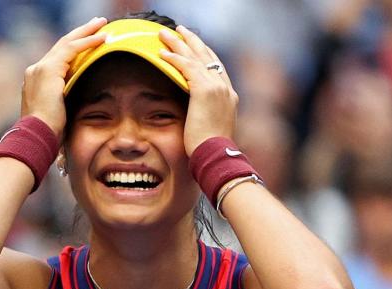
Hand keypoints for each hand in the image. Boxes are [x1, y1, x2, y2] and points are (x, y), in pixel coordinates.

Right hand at [21, 17, 106, 136]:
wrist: (37, 136)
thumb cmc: (49, 134)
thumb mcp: (61, 114)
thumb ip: (68, 103)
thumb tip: (82, 104)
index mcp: (37, 81)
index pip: (59, 59)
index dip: (76, 48)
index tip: (90, 42)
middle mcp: (36, 70)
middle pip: (61, 46)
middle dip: (81, 33)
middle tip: (98, 23)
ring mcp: (40, 68)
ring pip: (67, 43)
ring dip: (86, 31)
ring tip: (102, 23)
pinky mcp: (49, 70)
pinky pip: (71, 49)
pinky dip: (87, 42)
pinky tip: (102, 37)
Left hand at [157, 26, 237, 154]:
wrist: (215, 155)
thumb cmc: (210, 149)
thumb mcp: (212, 128)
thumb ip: (207, 115)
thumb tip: (197, 115)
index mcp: (229, 96)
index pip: (216, 67)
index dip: (204, 53)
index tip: (193, 45)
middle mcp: (225, 88)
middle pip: (207, 56)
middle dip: (192, 41)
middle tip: (179, 30)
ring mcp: (217, 87)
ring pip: (195, 57)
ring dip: (178, 44)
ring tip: (164, 35)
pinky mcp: (204, 90)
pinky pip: (186, 67)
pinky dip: (174, 58)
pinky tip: (162, 54)